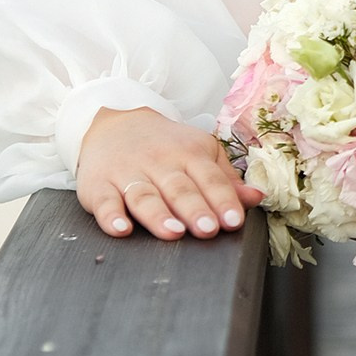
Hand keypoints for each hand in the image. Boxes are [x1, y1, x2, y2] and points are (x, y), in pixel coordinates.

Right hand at [76, 105, 263, 242]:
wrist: (115, 122)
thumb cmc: (166, 146)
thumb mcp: (200, 152)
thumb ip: (226, 179)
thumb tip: (256, 198)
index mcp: (189, 154)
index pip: (210, 178)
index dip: (223, 200)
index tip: (233, 221)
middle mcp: (159, 163)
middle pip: (179, 189)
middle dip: (195, 209)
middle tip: (208, 229)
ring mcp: (128, 173)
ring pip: (144, 196)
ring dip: (159, 215)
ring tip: (173, 232)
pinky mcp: (99, 185)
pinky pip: (105, 202)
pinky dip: (111, 216)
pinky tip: (121, 229)